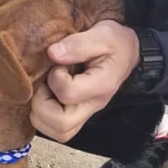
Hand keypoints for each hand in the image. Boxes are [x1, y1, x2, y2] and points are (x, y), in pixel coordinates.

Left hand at [29, 20, 139, 141]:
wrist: (126, 52)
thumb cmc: (114, 43)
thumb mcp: (102, 35)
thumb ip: (77, 44)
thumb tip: (51, 53)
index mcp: (101, 85)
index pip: (68, 94)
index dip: (55, 78)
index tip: (58, 63)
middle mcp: (93, 105)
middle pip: (62, 125)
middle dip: (42, 104)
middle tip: (45, 83)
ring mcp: (85, 113)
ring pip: (57, 132)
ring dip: (41, 113)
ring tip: (45, 90)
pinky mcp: (78, 115)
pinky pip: (56, 129)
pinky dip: (44, 117)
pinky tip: (46, 96)